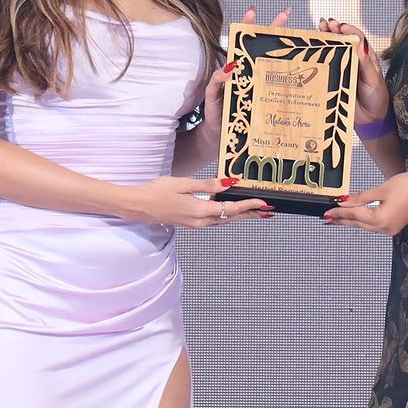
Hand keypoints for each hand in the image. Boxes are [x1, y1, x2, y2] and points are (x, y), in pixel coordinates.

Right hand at [129, 175, 272, 227]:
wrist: (138, 206)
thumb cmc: (157, 192)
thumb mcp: (183, 183)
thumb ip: (207, 185)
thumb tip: (229, 183)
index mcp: (200, 211)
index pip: (231, 209)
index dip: (250, 206)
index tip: (264, 203)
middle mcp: (200, 221)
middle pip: (232, 218)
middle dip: (252, 214)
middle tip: (270, 211)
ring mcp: (196, 224)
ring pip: (225, 220)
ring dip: (242, 216)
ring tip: (258, 212)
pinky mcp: (192, 223)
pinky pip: (216, 220)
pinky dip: (228, 215)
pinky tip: (233, 210)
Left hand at [203, 6, 292, 141]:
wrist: (219, 139)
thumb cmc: (215, 115)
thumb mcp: (212, 96)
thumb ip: (217, 82)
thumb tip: (228, 68)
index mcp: (239, 71)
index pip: (243, 44)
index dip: (248, 27)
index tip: (254, 11)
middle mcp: (253, 76)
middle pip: (266, 48)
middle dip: (276, 30)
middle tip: (286, 13)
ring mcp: (262, 88)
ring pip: (277, 66)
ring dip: (289, 52)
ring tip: (301, 37)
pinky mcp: (269, 102)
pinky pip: (281, 90)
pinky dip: (294, 82)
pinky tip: (305, 73)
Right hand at [318, 17, 388, 122]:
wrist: (371, 119)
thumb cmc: (377, 98)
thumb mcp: (374, 81)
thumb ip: (367, 65)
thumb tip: (361, 46)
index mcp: (365, 57)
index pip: (357, 39)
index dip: (348, 30)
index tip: (340, 27)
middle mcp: (352, 60)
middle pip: (341, 41)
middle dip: (332, 30)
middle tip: (325, 24)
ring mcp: (341, 69)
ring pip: (331, 51)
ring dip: (323, 40)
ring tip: (317, 30)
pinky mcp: (333, 80)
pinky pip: (324, 67)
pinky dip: (316, 58)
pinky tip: (309, 50)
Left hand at [322, 172, 407, 234]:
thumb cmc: (407, 186)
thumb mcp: (381, 189)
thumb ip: (361, 197)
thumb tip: (344, 202)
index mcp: (380, 219)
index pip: (353, 215)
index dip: (338, 213)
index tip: (325, 213)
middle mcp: (384, 228)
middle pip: (357, 223)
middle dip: (341, 220)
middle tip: (326, 220)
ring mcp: (389, 229)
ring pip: (364, 226)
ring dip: (350, 222)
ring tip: (336, 220)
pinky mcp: (393, 227)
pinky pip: (372, 226)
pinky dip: (362, 222)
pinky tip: (355, 219)